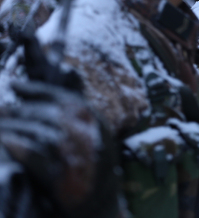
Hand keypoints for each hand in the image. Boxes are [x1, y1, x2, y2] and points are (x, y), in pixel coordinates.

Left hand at [0, 80, 118, 217]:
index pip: (64, 97)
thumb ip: (74, 113)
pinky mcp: (63, 176)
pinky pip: (35, 156)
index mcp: (96, 121)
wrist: (100, 204)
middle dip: (20, 110)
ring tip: (0, 126)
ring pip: (39, 132)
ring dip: (13, 127)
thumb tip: (49, 84)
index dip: (37, 90)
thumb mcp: (92, 133)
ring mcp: (77, 155)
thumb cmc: (90, 167)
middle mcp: (89, 134)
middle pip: (48, 113)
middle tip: (1, 110)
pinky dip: (17, 146)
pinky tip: (5, 142)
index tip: (14, 85)